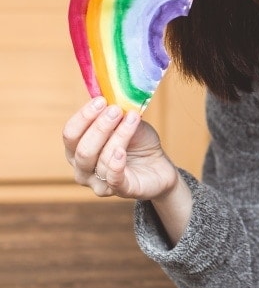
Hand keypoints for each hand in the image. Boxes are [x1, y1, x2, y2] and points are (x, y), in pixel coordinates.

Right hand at [63, 97, 178, 199]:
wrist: (159, 165)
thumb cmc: (138, 143)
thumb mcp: (127, 124)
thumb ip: (116, 114)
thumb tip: (111, 97)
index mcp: (77, 151)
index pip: (70, 134)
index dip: (83, 117)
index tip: (101, 101)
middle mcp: (82, 169)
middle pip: (81, 149)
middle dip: (99, 127)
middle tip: (116, 110)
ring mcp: (99, 183)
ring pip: (101, 160)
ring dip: (118, 136)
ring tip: (132, 119)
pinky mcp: (121, 191)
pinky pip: (113, 179)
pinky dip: (116, 164)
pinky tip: (121, 151)